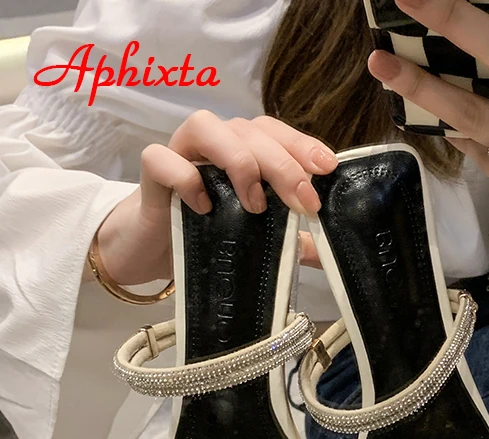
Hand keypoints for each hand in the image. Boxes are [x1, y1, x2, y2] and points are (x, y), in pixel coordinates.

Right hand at [93, 112, 335, 285]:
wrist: (154, 252)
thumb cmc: (209, 235)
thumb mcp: (260, 240)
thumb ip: (294, 241)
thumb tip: (329, 253)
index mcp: (242, 150)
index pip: (274, 131)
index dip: (301, 143)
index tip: (327, 168)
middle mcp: (213, 143)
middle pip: (248, 130)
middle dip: (282, 163)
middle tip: (302, 202)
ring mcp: (179, 153)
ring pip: (205, 125)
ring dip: (238, 160)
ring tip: (254, 204)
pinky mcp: (149, 174)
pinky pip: (161, 157)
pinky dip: (184, 177)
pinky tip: (204, 208)